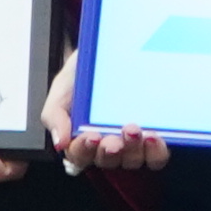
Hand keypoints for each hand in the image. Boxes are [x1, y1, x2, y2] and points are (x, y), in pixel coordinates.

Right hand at [44, 48, 166, 178]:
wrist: (110, 48)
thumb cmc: (84, 71)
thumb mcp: (62, 88)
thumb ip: (54, 115)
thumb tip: (59, 143)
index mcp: (81, 139)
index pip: (79, 156)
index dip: (84, 151)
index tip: (90, 136)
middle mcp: (106, 145)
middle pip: (107, 162)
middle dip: (110, 152)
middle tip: (113, 139)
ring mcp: (132, 144)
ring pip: (132, 161)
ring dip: (133, 151)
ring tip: (134, 131)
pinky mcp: (153, 139)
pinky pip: (156, 157)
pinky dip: (155, 152)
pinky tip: (152, 137)